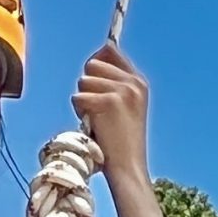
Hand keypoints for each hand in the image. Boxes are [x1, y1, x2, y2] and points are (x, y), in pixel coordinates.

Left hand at [70, 43, 151, 184]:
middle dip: (88, 85)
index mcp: (139, 82)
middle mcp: (133, 83)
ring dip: (83, 100)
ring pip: (83, 81)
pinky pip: (78, 97)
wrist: (128, 165)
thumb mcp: (124, 107)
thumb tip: (91, 61)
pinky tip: (92, 125)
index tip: (93, 79)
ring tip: (96, 119)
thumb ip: (112, 83)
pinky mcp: (109, 102)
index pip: (110, 51)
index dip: (96, 63)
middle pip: (93, 64)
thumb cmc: (120, 140)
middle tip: (97, 109)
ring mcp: (123, 91)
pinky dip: (79, 112)